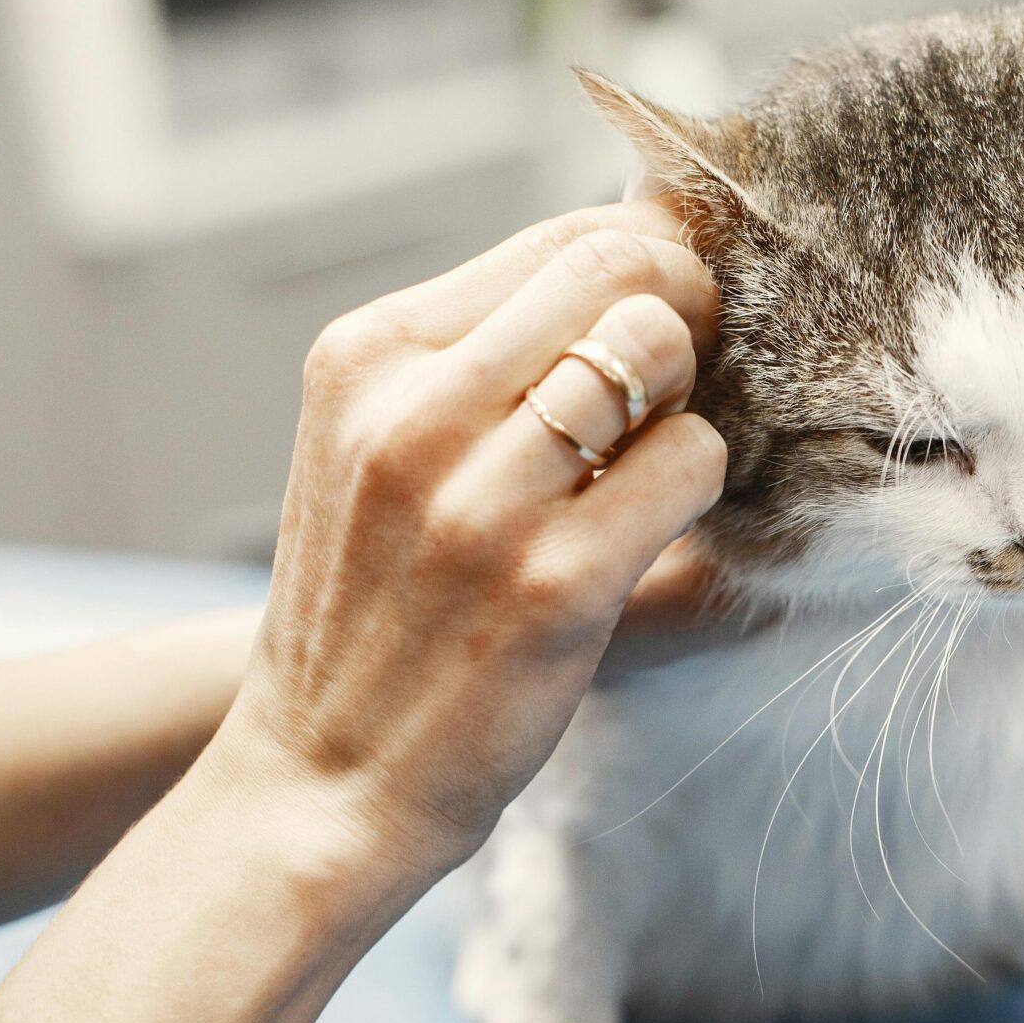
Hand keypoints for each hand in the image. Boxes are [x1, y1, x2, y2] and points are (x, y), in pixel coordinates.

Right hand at [209, 201, 725, 882]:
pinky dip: (701, 485)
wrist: (322, 781)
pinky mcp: (555, 581)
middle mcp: (412, 411)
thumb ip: (481, 356)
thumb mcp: (378, 449)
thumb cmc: (379, 608)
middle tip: (682, 389)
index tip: (668, 319)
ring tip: (651, 466)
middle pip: (619, 272)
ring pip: (660, 352)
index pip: (560, 242)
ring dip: (688, 403)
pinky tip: (658, 531)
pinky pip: (691, 461)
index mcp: (366, 357)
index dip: (647, 265)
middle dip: (686, 313)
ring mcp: (481, 498)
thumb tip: (642, 246)